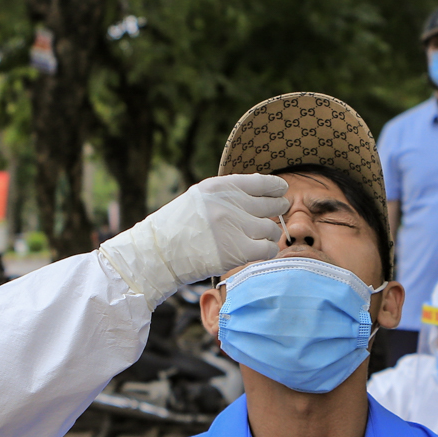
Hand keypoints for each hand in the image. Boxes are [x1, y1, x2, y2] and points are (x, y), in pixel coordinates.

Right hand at [98, 174, 288, 306]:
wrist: (157, 253)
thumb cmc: (176, 228)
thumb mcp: (199, 198)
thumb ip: (228, 194)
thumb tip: (264, 190)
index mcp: (219, 187)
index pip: (260, 182)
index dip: (275, 188)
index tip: (280, 191)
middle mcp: (230, 204)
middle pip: (270, 205)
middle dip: (276, 210)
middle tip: (275, 216)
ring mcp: (235, 227)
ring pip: (271, 229)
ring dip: (269, 235)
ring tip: (260, 239)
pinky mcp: (237, 251)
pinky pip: (268, 249)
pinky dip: (267, 251)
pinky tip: (258, 252)